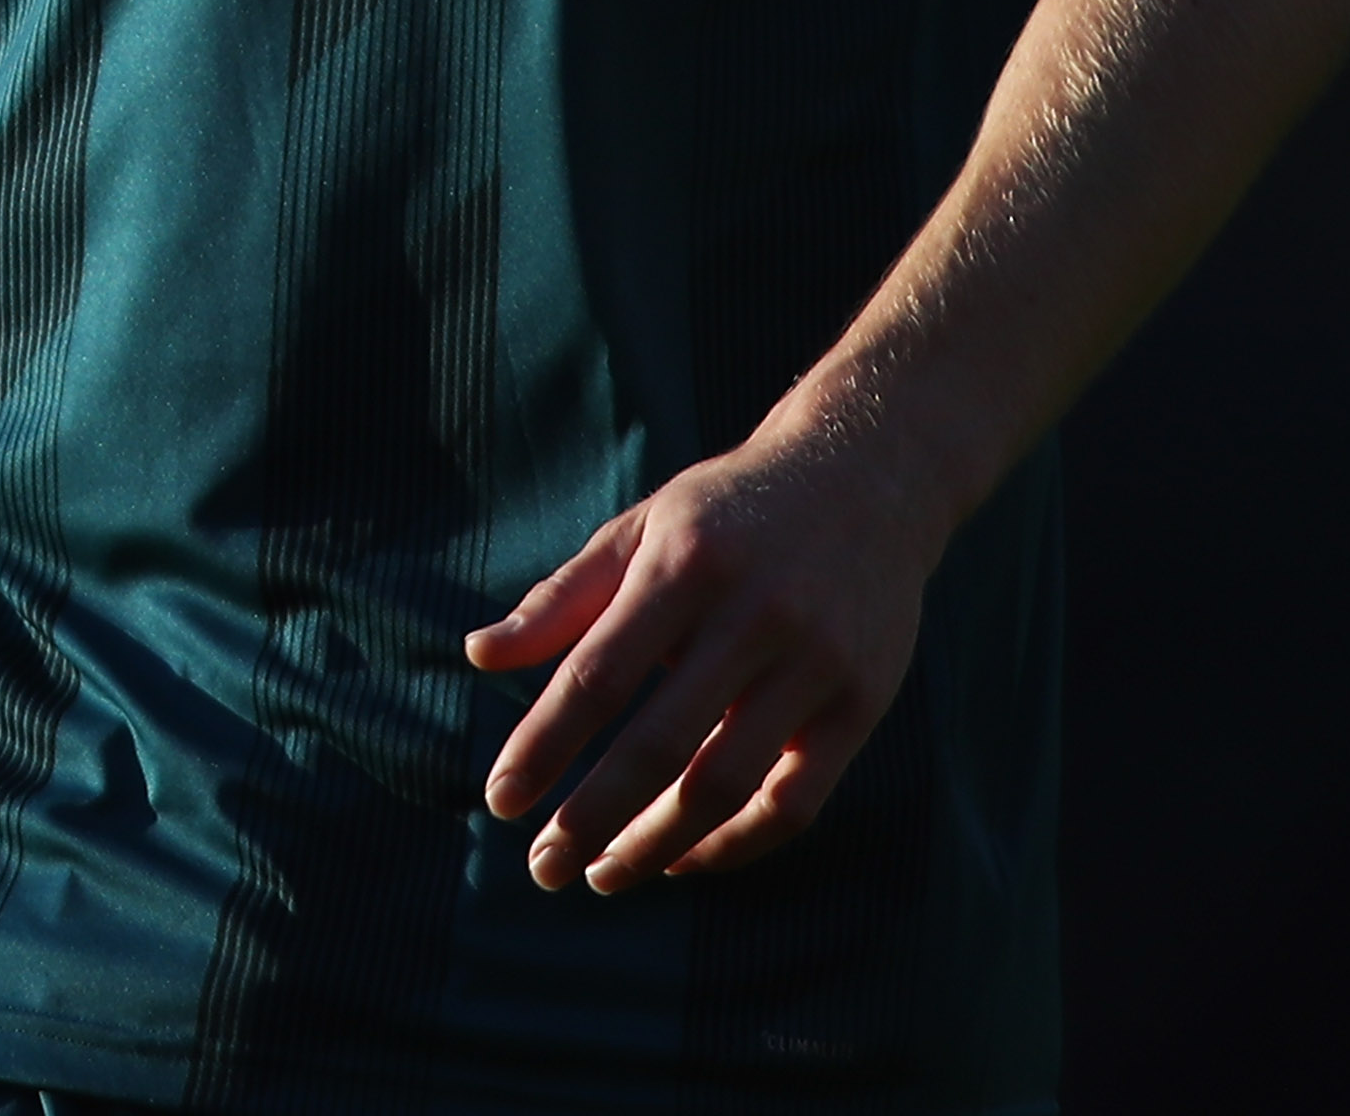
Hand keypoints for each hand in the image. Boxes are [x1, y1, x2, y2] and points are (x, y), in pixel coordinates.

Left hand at [463, 405, 959, 892]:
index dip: (544, 745)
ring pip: (725, 786)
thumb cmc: (730, 511)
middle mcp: (755, 612)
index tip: (500, 802)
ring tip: (602, 874)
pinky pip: (793, 803)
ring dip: (655, 845)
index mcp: (687, 562)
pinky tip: (682, 857)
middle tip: (542, 868)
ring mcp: (816, 662)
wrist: (871, 475)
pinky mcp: (861, 702)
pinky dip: (733, 845)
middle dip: (590, 818)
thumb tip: (478, 654)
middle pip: (659, 744)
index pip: (598, 675)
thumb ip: (564, 596)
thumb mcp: (643, 527)